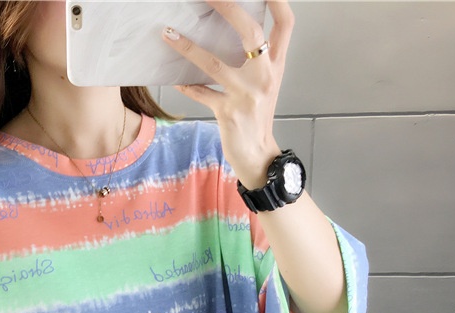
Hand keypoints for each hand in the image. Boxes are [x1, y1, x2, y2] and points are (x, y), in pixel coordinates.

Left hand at [162, 0, 293, 188]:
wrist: (258, 154)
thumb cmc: (257, 115)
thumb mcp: (263, 83)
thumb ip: (254, 59)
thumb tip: (231, 30)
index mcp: (276, 65)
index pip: (285, 23)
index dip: (278, 0)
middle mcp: (265, 75)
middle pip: (251, 32)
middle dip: (228, 8)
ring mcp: (246, 94)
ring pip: (214, 63)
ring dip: (188, 47)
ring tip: (169, 34)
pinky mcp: (229, 112)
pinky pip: (202, 94)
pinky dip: (187, 86)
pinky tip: (174, 79)